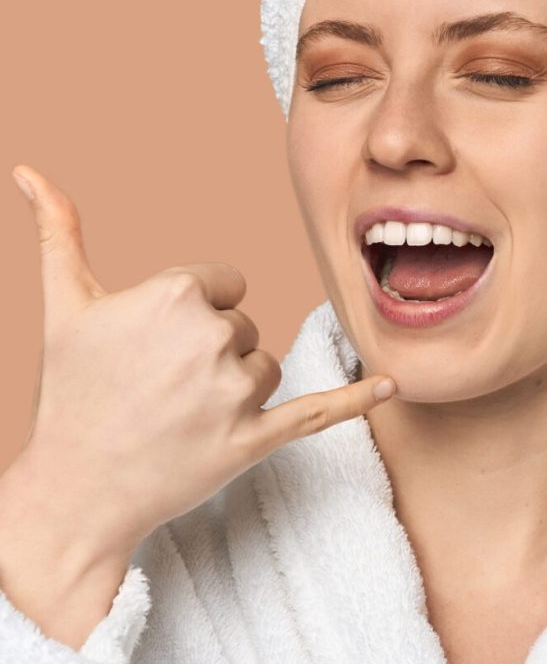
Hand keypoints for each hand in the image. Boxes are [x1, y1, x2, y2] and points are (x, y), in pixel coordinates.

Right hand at [8, 165, 396, 559]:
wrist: (73, 493)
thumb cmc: (69, 394)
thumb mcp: (64, 305)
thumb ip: (57, 231)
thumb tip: (28, 170)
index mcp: (176, 295)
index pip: (223, 284)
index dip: (193, 313)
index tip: (154, 347)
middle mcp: (210, 338)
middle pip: (243, 325)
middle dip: (210, 352)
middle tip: (160, 388)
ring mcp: (234, 394)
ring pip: (264, 367)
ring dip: (234, 389)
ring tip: (180, 416)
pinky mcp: (254, 441)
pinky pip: (319, 411)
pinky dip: (357, 399)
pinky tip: (393, 385)